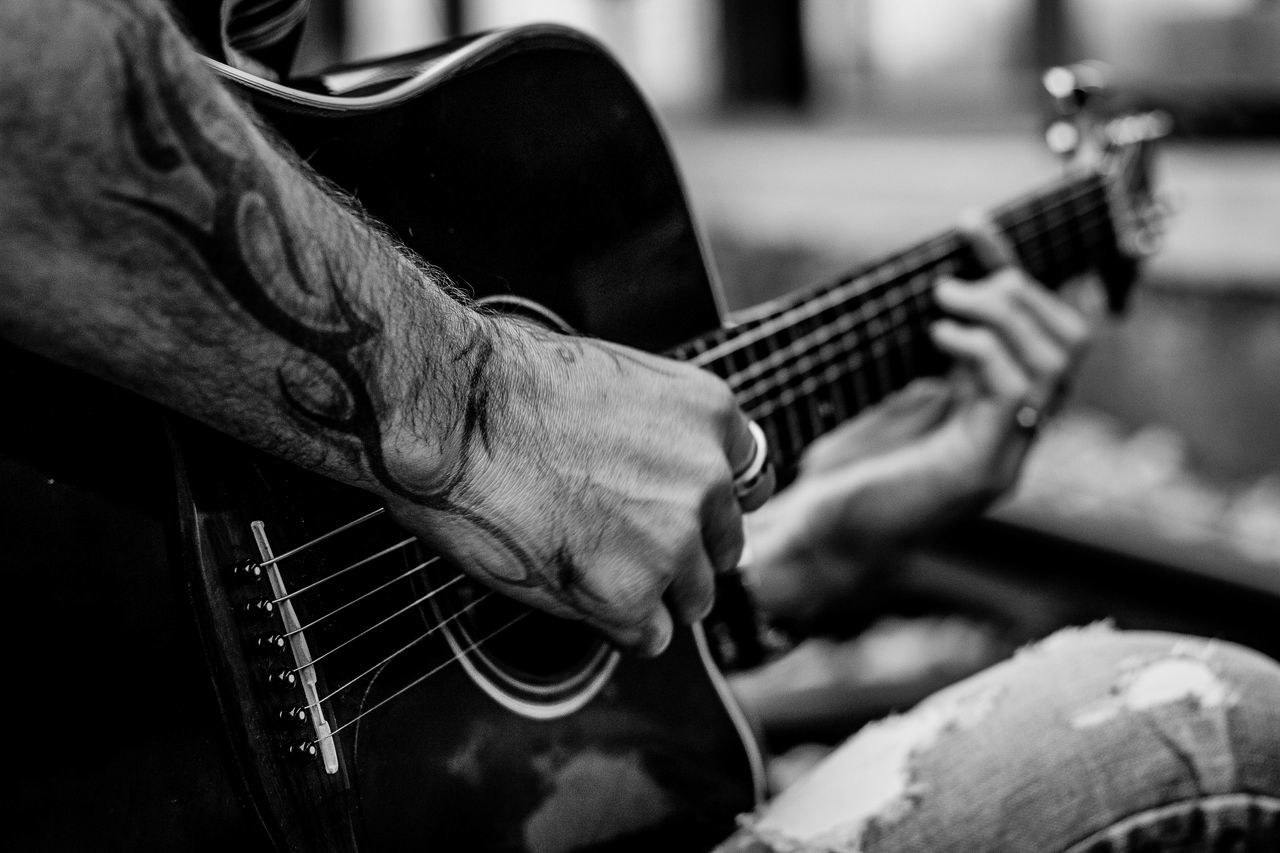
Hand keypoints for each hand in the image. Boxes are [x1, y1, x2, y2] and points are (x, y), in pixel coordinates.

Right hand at [384, 319, 760, 655]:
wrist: (453, 414)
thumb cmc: (509, 387)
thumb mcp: (620, 382)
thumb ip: (664, 432)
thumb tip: (668, 470)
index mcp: (711, 415)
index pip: (745, 484)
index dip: (704, 506)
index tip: (676, 514)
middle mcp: (708, 478)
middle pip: (720, 548)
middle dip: (677, 552)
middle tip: (614, 540)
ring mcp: (675, 541)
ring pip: (690, 599)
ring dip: (647, 592)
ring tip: (582, 561)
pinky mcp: (631, 597)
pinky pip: (649, 638)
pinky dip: (615, 626)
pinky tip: (572, 588)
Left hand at [744, 221, 1090, 627]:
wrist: (822, 543)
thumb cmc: (846, 476)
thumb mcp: (894, 400)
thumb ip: (929, 359)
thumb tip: (934, 292)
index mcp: (997, 411)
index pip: (1039, 328)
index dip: (1010, 271)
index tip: (970, 228)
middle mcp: (1015, 432)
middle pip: (1070, 339)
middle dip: (1019, 292)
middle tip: (954, 285)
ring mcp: (1008, 454)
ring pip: (1054, 360)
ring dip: (1000, 313)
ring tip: (942, 302)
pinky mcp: (985, 471)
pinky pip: (1015, 391)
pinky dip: (983, 349)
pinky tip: (940, 337)